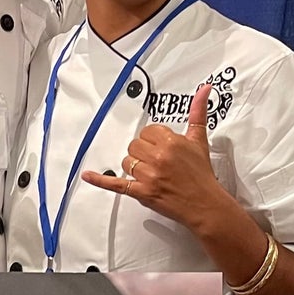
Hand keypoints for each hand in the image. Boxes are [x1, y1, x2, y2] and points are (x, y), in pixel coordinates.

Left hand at [80, 81, 227, 230]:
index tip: (161, 146)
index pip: (148, 131)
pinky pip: (116, 184)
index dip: (153, 138)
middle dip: (144, 152)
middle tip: (158, 160)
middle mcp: (158, 158)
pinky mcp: (141, 192)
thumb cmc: (201, 175)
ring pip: (126, 162)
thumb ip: (198, 112)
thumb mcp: (199, 140)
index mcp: (171, 142)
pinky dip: (100, 180)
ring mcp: (148, 176)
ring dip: (135, 166)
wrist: (204, 204)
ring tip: (151, 171)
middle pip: (134, 145)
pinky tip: (88, 175)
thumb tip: (203, 90)